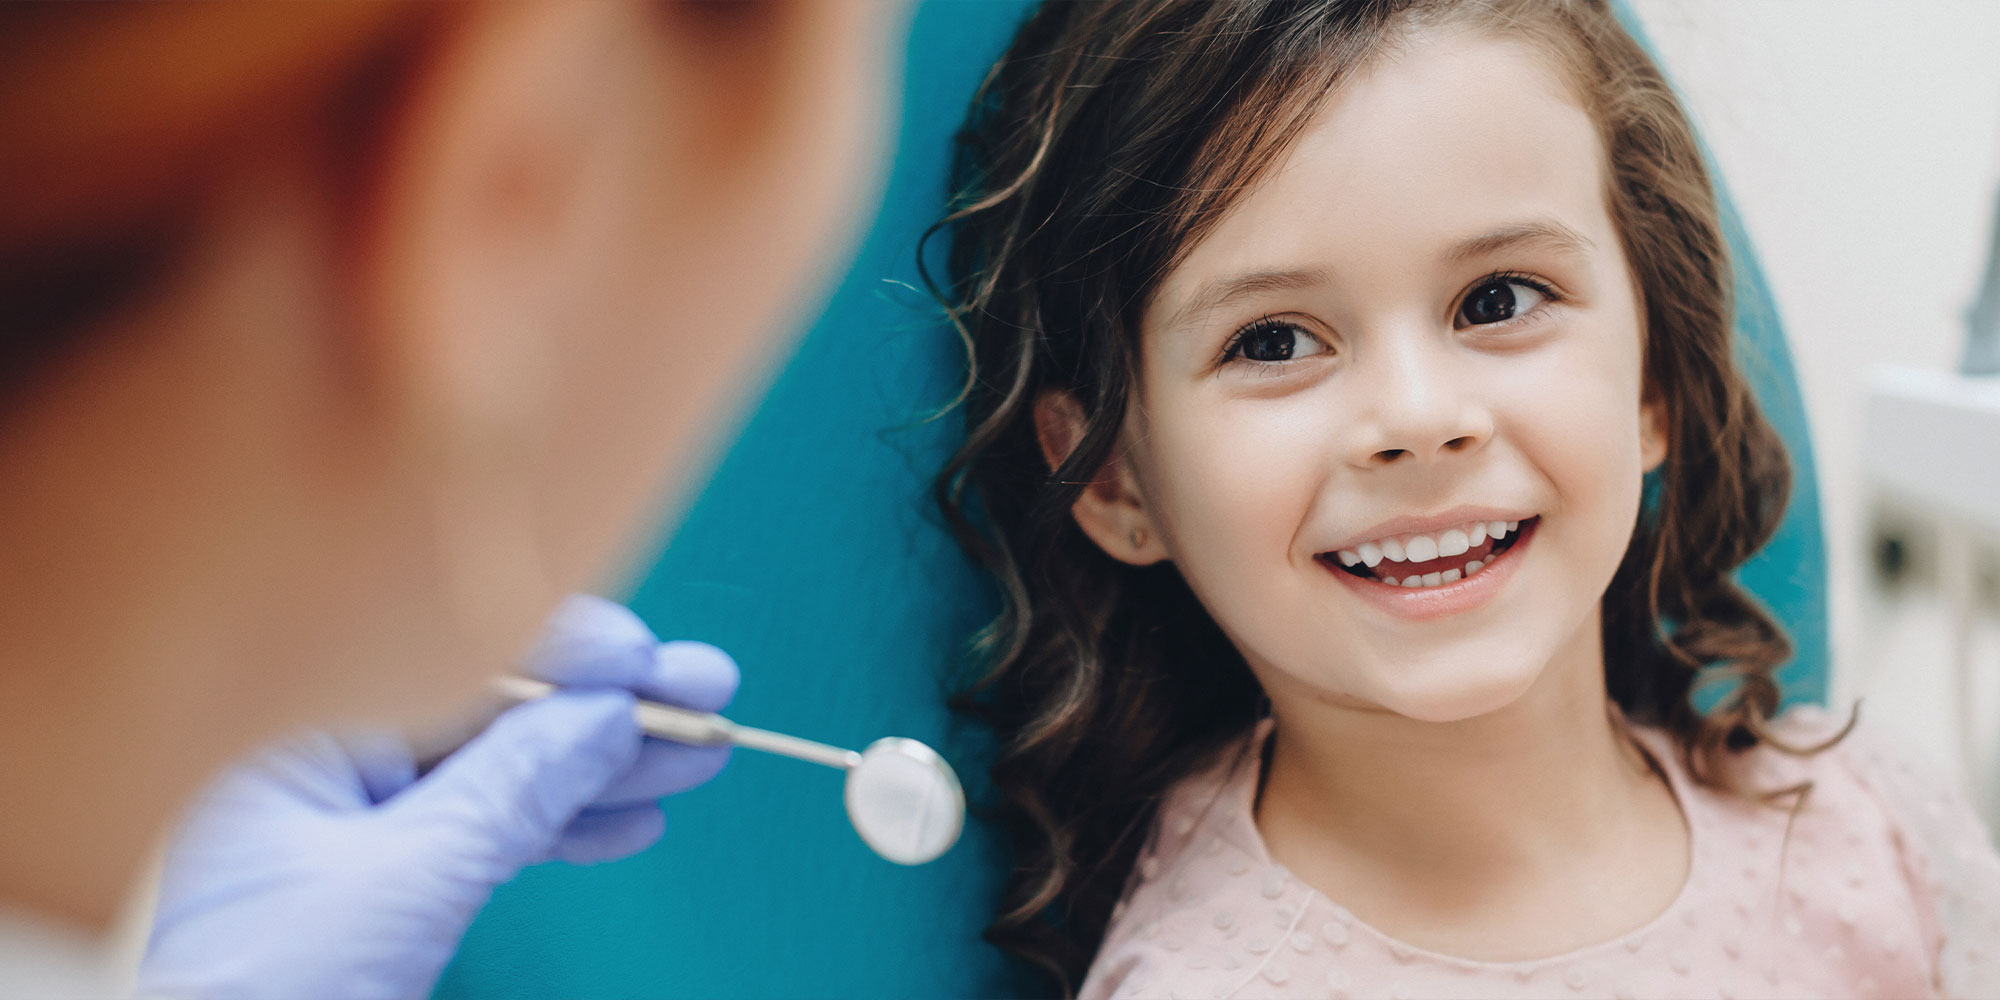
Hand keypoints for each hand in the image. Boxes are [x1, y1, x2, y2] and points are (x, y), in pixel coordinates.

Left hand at [137, 594, 737, 999]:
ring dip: (608, 769)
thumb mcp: (405, 880)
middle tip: (706, 690)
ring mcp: (356, 824)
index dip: (562, 651)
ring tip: (698, 756)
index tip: (647, 663)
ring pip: (506, 773)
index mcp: (296, 729)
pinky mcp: (384, 882)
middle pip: (494, 710)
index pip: (449, 655)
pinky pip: (490, 833)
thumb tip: (606, 715)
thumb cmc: (261, 995)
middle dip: (607, 708)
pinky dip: (565, 829)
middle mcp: (326, 761)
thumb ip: (511, 787)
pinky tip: (632, 822)